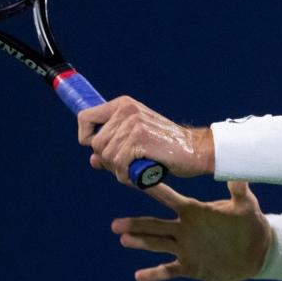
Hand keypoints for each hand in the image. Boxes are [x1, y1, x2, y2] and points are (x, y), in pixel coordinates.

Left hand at [77, 96, 209, 184]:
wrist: (197, 151)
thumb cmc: (167, 149)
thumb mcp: (137, 143)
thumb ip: (113, 148)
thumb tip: (93, 160)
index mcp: (123, 105)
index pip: (84, 117)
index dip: (86, 137)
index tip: (102, 150)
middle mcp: (126, 110)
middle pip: (95, 143)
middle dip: (108, 160)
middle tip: (127, 166)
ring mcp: (133, 123)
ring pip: (106, 155)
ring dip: (119, 170)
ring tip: (137, 169)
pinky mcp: (140, 139)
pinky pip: (119, 164)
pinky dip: (127, 176)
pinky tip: (139, 174)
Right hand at [112, 180, 270, 280]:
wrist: (257, 251)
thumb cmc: (250, 224)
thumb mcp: (246, 205)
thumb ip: (239, 189)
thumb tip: (238, 170)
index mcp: (194, 211)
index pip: (169, 199)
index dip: (152, 190)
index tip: (132, 179)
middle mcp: (184, 228)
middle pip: (155, 225)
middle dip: (136, 224)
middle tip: (115, 224)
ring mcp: (185, 248)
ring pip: (158, 244)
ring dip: (140, 243)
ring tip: (124, 239)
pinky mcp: (191, 267)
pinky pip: (169, 270)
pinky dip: (155, 274)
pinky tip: (139, 276)